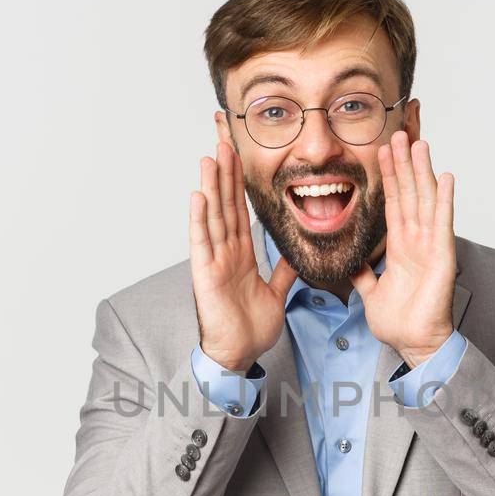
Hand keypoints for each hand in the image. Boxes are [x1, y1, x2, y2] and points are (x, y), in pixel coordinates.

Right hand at [189, 140, 296, 372]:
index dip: (239, 183)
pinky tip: (199, 195)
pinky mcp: (205, 274)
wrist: (240, 354)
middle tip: (223, 140)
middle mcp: (225, 252)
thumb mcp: (276, 293)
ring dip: (211, 186)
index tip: (237, 156)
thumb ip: (283, 272)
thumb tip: (295, 255)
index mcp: (241, 255)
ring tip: (209, 156)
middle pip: (225, 205)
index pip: (240, 211)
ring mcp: (213, 261)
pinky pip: (203, 242)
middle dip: (225, 173)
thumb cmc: (251, 328)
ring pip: (213, 216)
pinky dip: (200, 219)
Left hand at [350, 131, 455, 368]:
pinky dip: (444, 199)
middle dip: (403, 164)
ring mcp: (430, 245)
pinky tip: (445, 177)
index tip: (383, 152)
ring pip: (424, 200)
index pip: (392, 203)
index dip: (388, 177)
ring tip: (418, 143)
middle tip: (399, 134)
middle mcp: (416, 240)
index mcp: (400, 247)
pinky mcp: (442, 254)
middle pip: (409, 193)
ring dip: (422, 171)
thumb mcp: (370, 294)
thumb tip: (351, 265)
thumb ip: (363, 276)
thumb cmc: (399, 323)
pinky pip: (442, 222)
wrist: (414, 343)